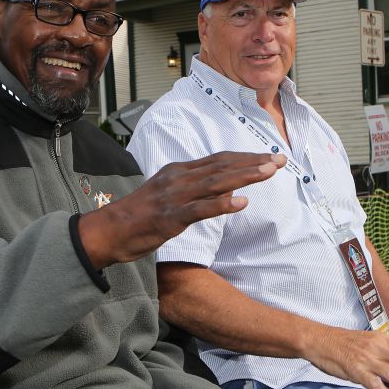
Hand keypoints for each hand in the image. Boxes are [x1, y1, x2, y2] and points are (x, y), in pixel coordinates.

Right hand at [79, 152, 285, 268]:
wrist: (108, 231)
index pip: (218, 160)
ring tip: (269, 172)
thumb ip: (191, 188)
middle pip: (222, 166)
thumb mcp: (166, 194)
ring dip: (245, 176)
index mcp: (178, 172)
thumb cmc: (137, 217)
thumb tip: (220, 187)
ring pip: (215, 182)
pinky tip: (241, 203)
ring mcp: (174, 197)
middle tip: (280, 160)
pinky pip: (200, 209)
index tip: (269, 157)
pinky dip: (221, 204)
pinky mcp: (170, 218)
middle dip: (253, 162)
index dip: (246, 157)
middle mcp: (178, 179)